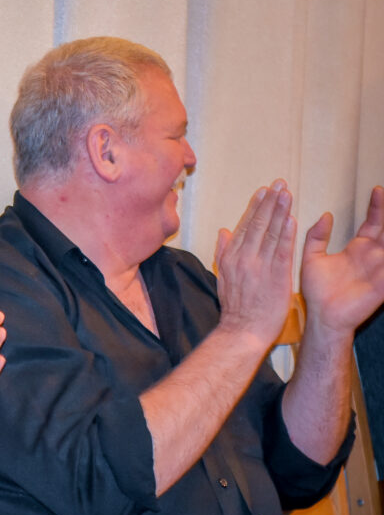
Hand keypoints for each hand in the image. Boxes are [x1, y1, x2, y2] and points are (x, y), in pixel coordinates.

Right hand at [214, 179, 296, 346]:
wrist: (243, 330)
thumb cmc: (235, 307)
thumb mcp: (222, 277)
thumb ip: (223, 252)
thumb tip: (223, 231)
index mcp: (231, 257)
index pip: (244, 226)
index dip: (255, 206)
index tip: (263, 191)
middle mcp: (244, 258)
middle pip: (258, 224)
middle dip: (269, 202)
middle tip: (279, 184)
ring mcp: (260, 266)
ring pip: (270, 233)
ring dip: (279, 211)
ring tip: (286, 193)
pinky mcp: (276, 275)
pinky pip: (282, 250)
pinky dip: (286, 233)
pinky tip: (291, 219)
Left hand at [300, 185, 383, 336]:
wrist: (321, 317)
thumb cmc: (317, 291)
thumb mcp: (312, 258)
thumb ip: (316, 236)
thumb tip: (325, 215)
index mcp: (359, 249)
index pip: (374, 223)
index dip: (377, 207)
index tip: (377, 190)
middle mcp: (374, 256)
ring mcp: (381, 270)